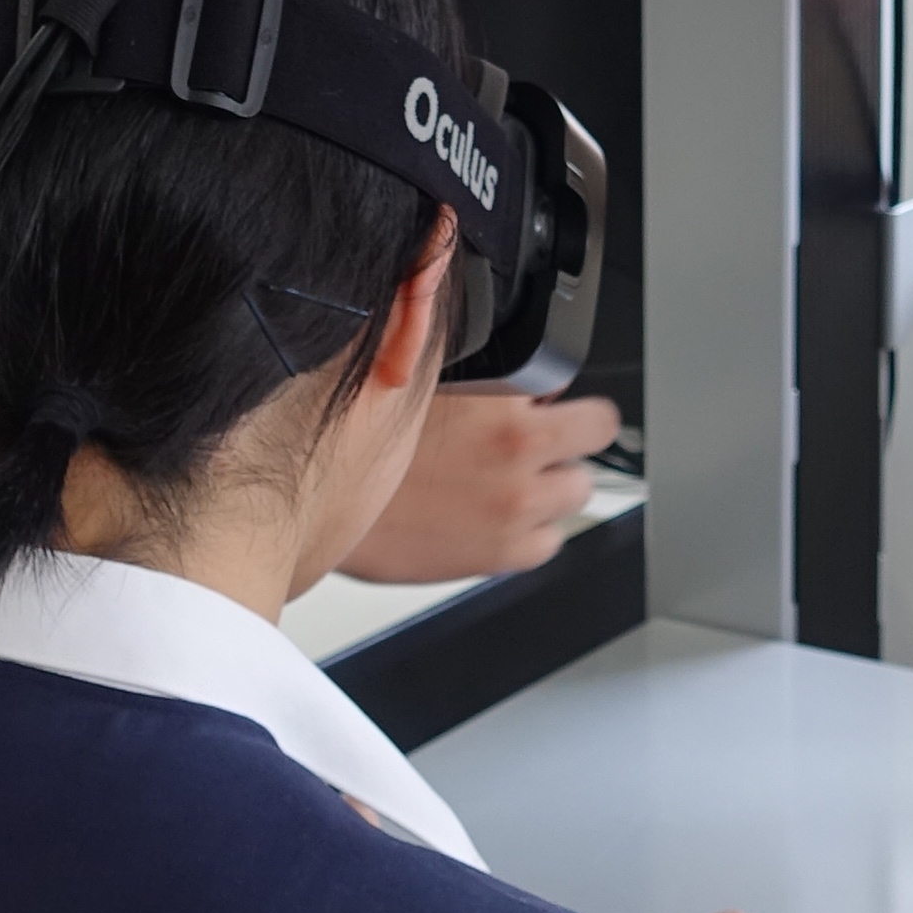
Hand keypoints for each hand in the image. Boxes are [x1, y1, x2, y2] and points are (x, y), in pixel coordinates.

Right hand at [337, 384, 619, 585]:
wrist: (317, 504)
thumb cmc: (355, 443)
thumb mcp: (414, 379)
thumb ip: (472, 368)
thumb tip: (501, 357)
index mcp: (502, 400)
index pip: (581, 392)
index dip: (562, 398)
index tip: (543, 403)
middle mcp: (519, 453)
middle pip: (595, 438)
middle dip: (568, 437)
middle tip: (534, 441)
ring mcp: (516, 507)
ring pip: (577, 493)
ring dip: (551, 484)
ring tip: (504, 481)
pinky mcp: (501, 554)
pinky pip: (548, 543)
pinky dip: (530, 532)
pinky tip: (491, 517)